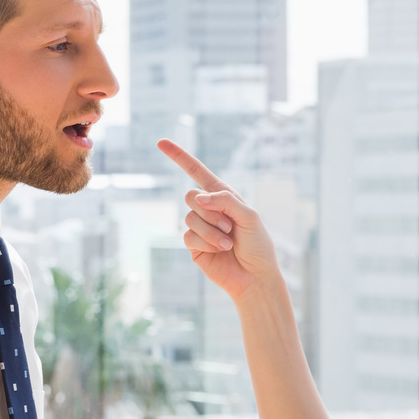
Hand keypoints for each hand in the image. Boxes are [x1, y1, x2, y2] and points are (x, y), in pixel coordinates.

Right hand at [159, 139, 283, 299]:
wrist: (255, 276)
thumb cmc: (257, 245)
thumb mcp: (249, 216)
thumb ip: (225, 200)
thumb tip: (198, 198)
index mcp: (223, 196)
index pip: (197, 171)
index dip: (179, 156)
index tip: (160, 142)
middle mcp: (209, 209)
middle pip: (190, 195)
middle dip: (210, 211)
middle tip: (229, 226)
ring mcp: (199, 227)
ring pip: (190, 217)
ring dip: (211, 230)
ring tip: (228, 242)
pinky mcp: (194, 245)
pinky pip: (188, 236)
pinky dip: (206, 242)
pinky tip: (220, 251)